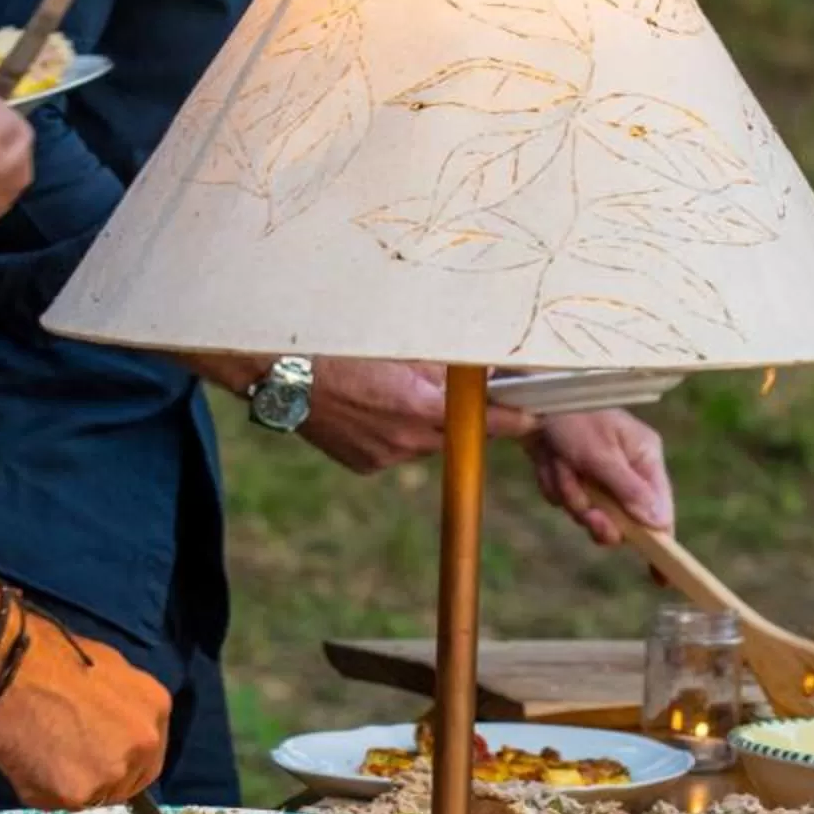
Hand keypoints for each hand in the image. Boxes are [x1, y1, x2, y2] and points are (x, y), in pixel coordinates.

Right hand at [0, 609, 172, 807]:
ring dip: (72, 784)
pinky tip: (26, 761)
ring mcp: (113, 772)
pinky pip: (61, 803)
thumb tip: (111, 725)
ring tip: (41, 755)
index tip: (98, 755)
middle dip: (101, 775)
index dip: (122, 758)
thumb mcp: (106, 667)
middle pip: (128, 780)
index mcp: (155, 707)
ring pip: (94, 795)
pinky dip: (42, 790)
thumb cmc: (48, 655)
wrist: (4, 667)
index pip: (148, 753)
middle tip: (67, 760)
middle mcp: (143, 744)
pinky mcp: (77, 793)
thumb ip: (120, 704)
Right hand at [296, 360, 529, 475]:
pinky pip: (395, 449)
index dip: (513, 418)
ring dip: (422, 421)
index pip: (485, 421)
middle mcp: (406, 440)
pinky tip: (369, 408)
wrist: (280, 375)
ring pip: (424, 441)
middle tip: (453, 392)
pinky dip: (393, 430)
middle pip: (456, 434)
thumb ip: (441, 365)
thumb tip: (475, 370)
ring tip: (390, 392)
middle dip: (461, 416)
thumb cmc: (339, 348)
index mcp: (420, 407)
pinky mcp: (365, 465)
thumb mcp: (399, 348)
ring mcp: (384, 457)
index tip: (533, 415)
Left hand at [526, 410, 673, 546]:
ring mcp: (599, 476)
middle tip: (588, 512)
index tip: (663, 577)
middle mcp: (627, 470)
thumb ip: (628, 491)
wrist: (528, 398)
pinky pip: (565, 501)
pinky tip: (549, 459)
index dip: (661, 544)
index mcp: (645, 458)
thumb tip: (659, 524)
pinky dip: (553, 484)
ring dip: (569, 494)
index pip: (660, 512)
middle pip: (621, 521)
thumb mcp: (600, 454)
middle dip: (596, 516)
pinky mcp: (574, 477)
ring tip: (561, 463)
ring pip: (587, 513)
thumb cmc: (572, 416)